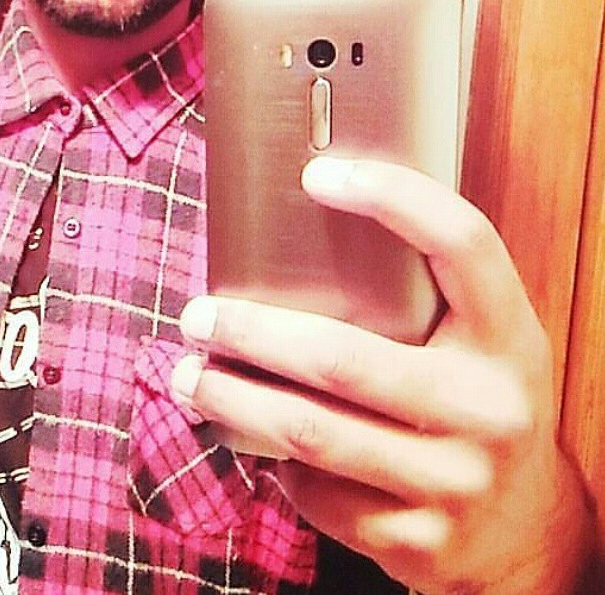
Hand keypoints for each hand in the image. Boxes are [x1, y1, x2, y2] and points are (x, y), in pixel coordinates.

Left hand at [174, 158, 594, 593]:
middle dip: (251, 332)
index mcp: (507, 336)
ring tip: (188, 375)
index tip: (317, 174)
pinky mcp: (417, 539)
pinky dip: (271, 458)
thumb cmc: (475, 406)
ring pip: (311, 431)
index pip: (462, 243)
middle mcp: (488, 408)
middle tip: (198, 316)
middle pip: (343, 359)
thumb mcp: (478, 343)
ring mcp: (454, 481)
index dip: (393, 197)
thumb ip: (420, 294)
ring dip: (231, 398)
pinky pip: (317, 491)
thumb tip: (300, 224)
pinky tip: (249, 436)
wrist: (526, 532)